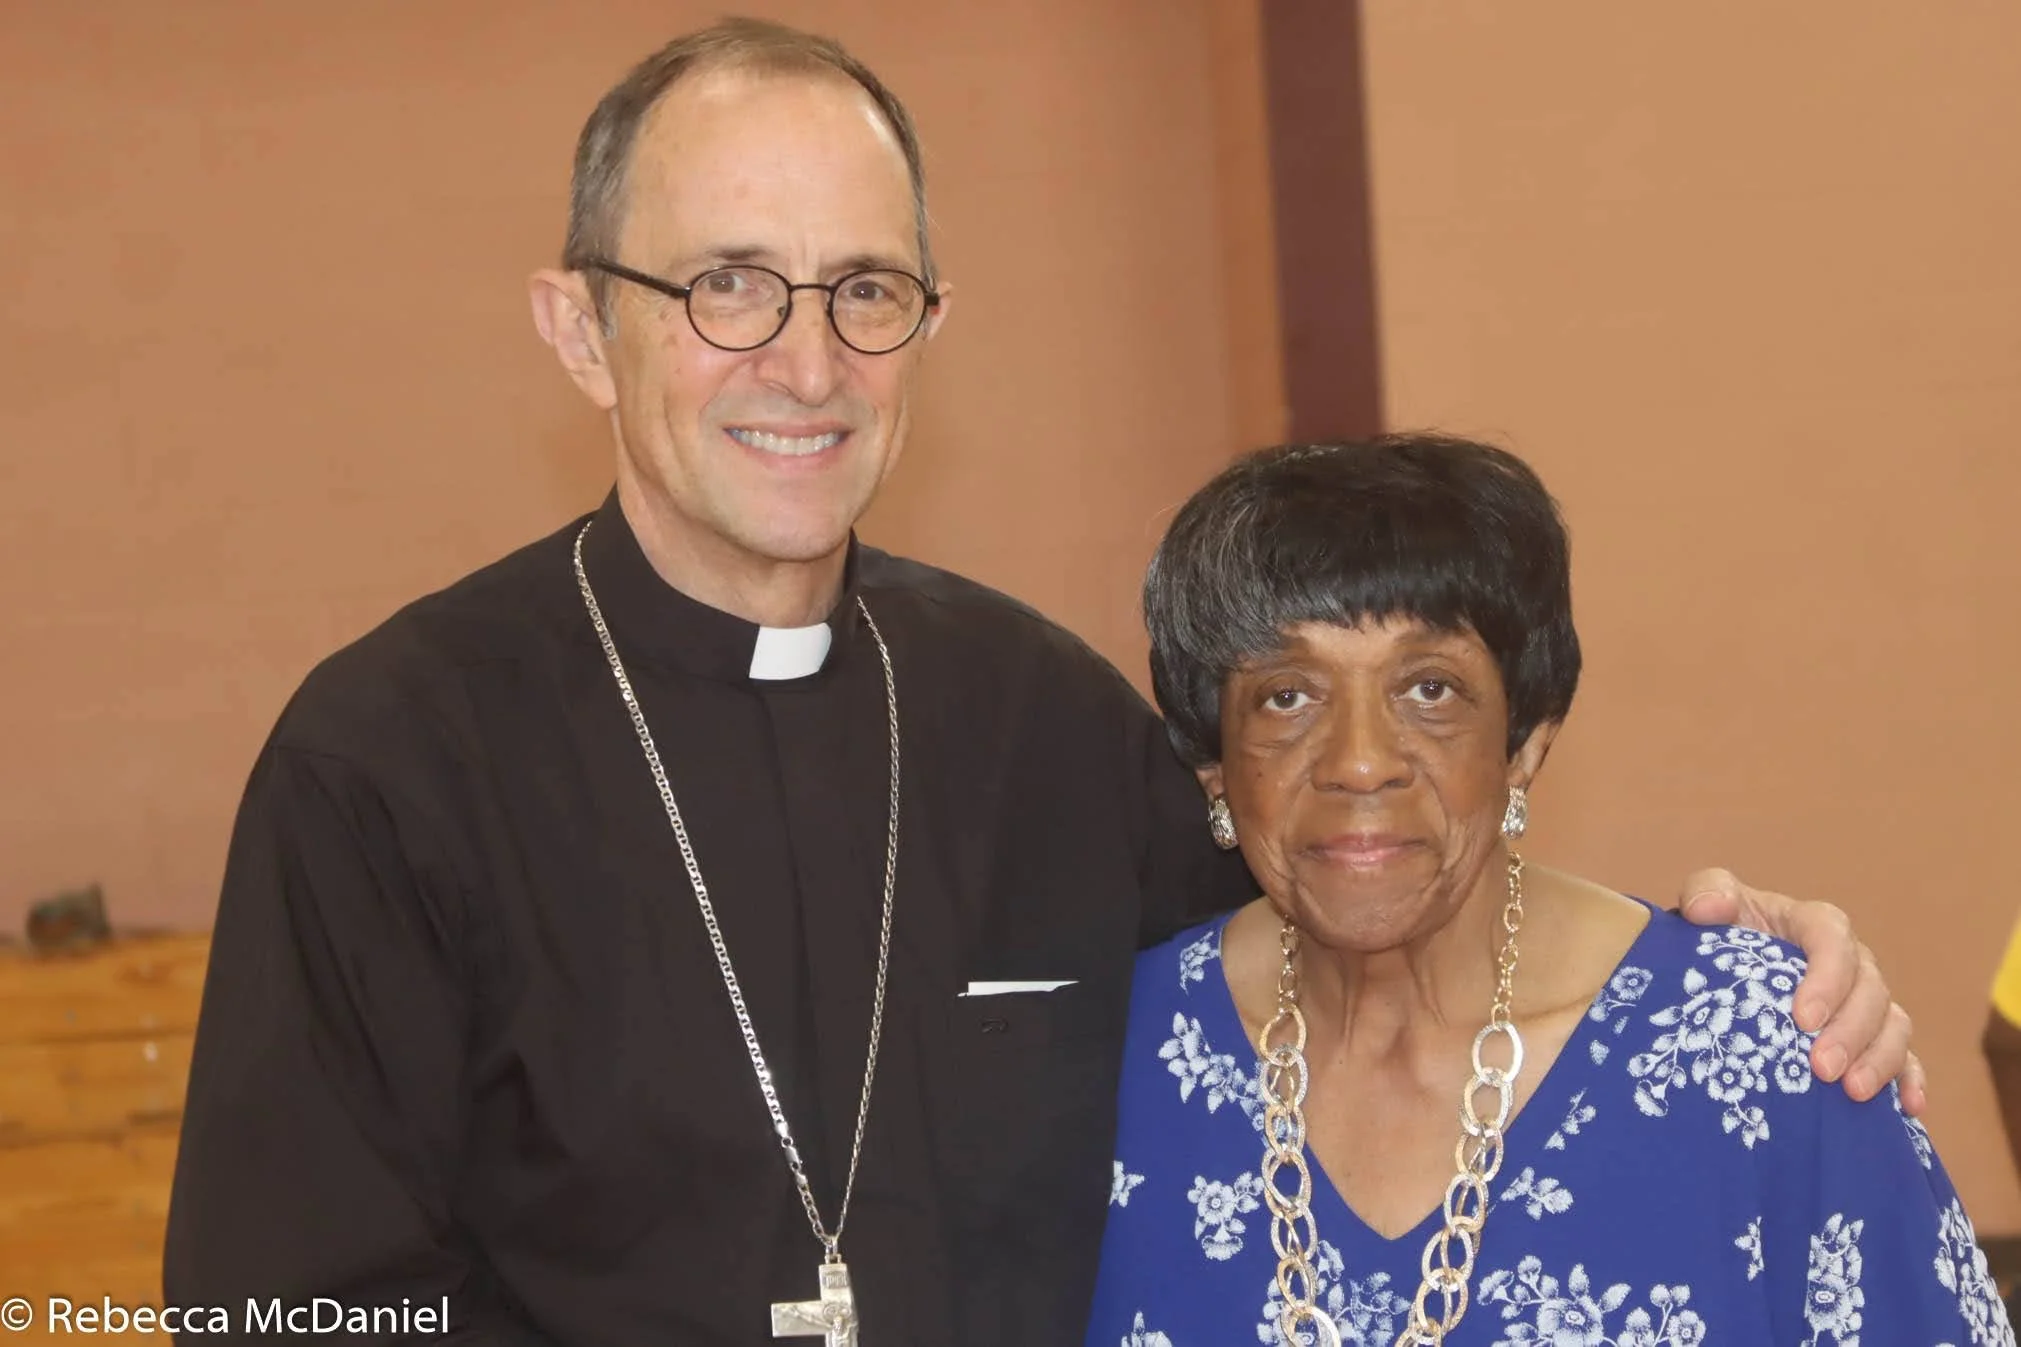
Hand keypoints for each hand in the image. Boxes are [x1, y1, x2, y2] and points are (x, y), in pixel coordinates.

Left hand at [1679, 868, 1924, 1116]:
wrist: (1720, 972)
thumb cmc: (1717, 935)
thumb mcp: (1705, 901)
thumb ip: (1706, 891)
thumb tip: (1711, 908)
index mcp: (1812, 924)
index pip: (1833, 939)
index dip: (1828, 978)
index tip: (1804, 1018)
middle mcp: (1849, 962)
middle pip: (1870, 989)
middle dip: (1851, 1031)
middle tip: (1823, 1069)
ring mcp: (1862, 1001)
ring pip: (1892, 1024)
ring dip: (1880, 1059)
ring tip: (1853, 1091)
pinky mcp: (1868, 1038)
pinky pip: (1903, 1057)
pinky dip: (1909, 1079)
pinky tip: (1908, 1107)